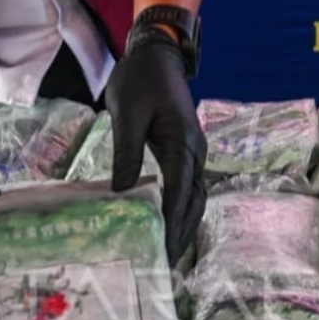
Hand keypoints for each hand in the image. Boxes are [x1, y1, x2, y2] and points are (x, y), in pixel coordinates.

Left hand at [106, 28, 206, 266]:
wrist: (156, 55)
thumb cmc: (140, 80)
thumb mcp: (127, 114)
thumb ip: (126, 153)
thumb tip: (123, 192)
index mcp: (184, 143)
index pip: (181, 192)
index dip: (173, 222)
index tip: (163, 248)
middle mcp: (195, 153)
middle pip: (194, 202)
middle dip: (182, 234)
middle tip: (165, 264)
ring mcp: (193, 154)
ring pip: (195, 199)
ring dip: (185, 227)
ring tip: (169, 255)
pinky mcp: (185, 154)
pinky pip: (188, 189)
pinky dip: (182, 212)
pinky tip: (169, 228)